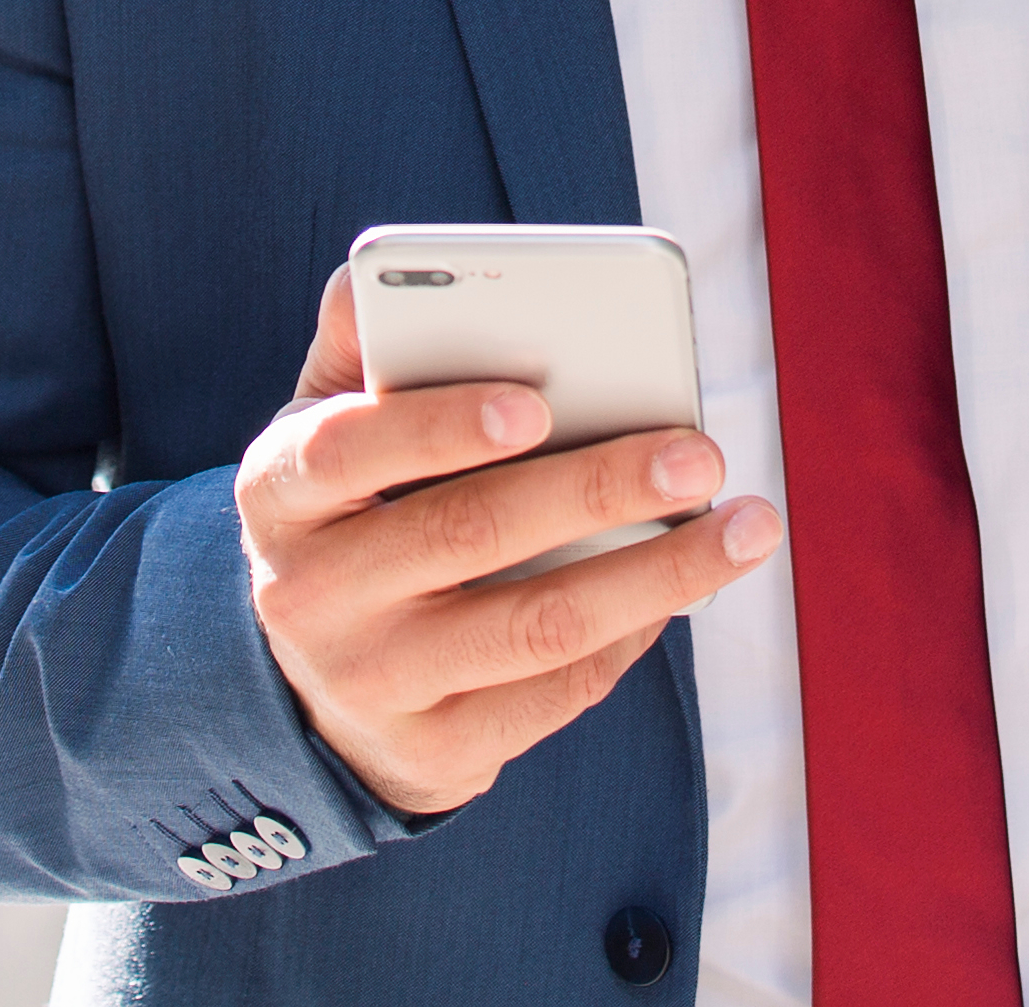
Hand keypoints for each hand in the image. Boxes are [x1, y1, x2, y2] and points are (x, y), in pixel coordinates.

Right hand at [235, 264, 780, 818]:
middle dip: (596, 488)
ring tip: (747, 528)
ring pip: (535, 626)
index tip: (536, 401)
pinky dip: (632, 637)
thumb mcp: (327, 427)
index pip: (346, 450)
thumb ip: (360, 348)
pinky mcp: (437, 752)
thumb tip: (375, 276)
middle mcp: (311, 594)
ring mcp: (373, 683)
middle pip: (467, 535)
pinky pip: (555, 694)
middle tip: (699, 454)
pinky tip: (686, 590)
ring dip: (658, 575)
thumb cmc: (351, 511)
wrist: (314, 688)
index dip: (439, 427)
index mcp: (282, 491)